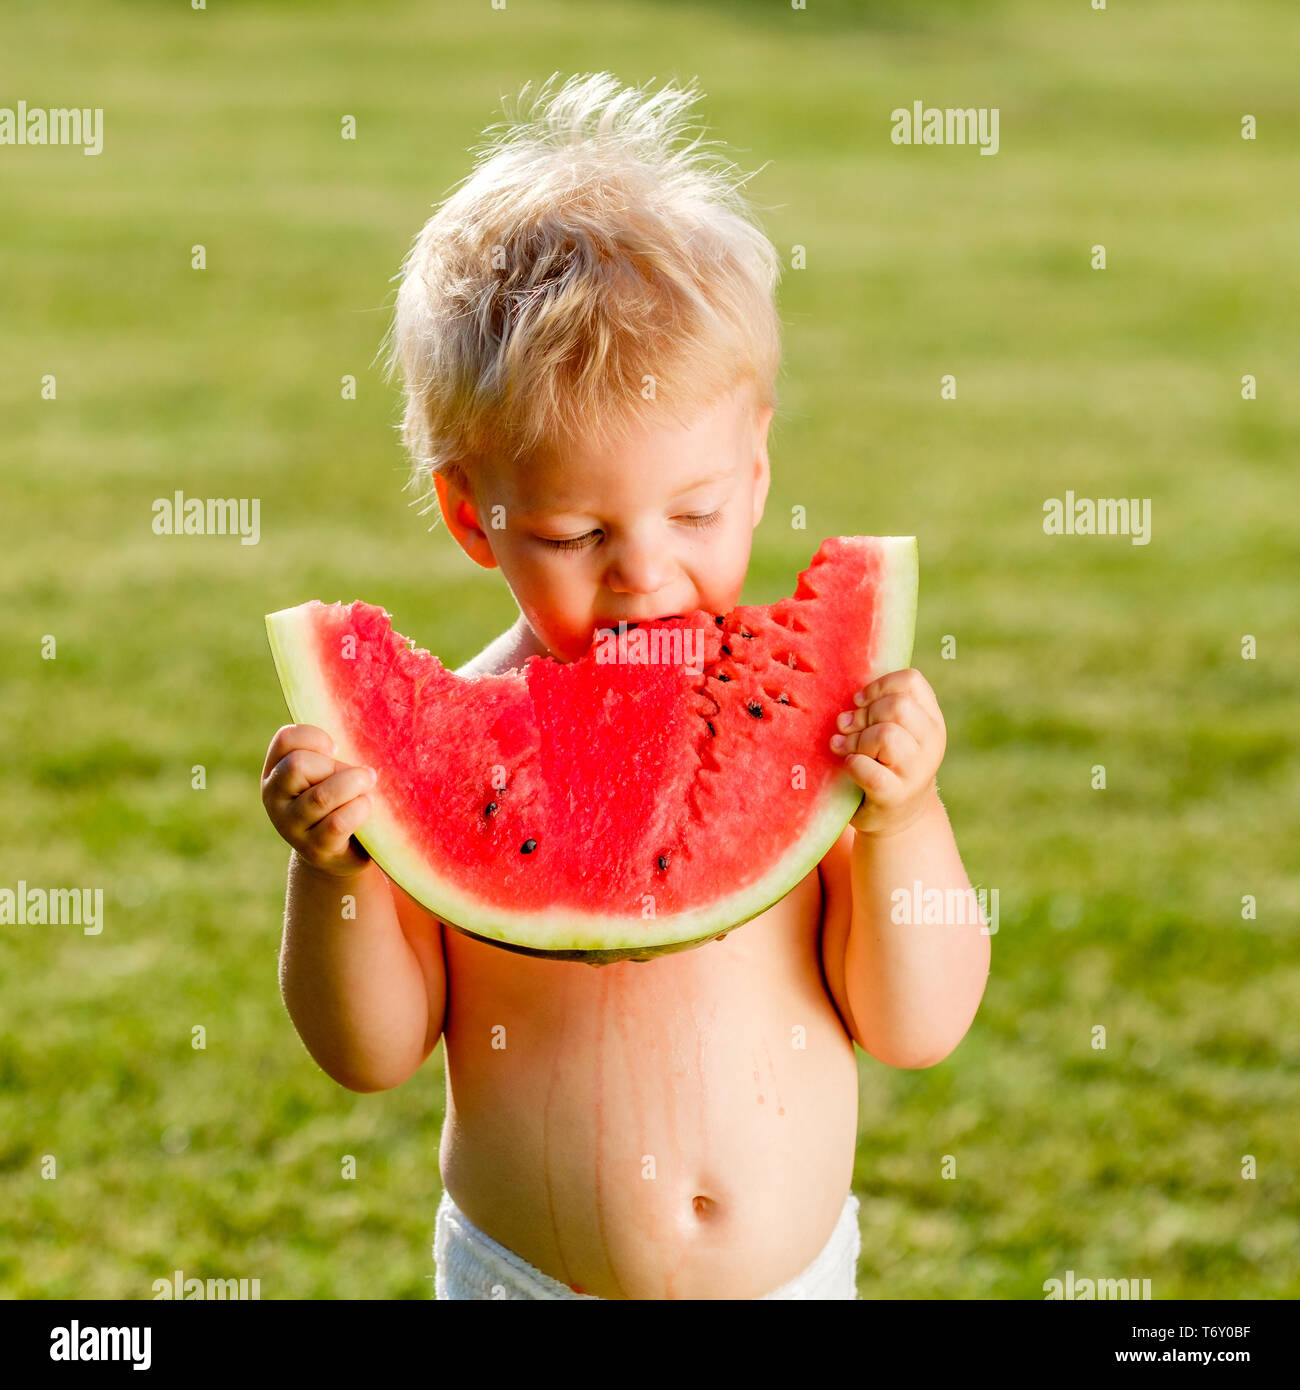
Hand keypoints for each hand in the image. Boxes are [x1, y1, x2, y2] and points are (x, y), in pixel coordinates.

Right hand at [261, 724, 376, 876]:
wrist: (339, 851)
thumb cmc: (337, 800)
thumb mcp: (326, 773)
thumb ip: (328, 753)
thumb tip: (356, 730)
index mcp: (275, 772)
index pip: (285, 739)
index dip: (315, 737)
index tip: (335, 749)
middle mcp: (275, 799)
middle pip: (298, 765)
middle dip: (335, 766)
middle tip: (359, 774)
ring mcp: (291, 827)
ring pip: (320, 797)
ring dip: (353, 786)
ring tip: (368, 785)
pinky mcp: (315, 849)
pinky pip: (337, 823)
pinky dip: (359, 809)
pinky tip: (367, 805)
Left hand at [830, 669, 945, 836]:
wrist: (898, 817)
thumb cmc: (888, 764)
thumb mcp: (894, 731)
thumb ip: (879, 709)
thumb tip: (851, 703)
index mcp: (931, 720)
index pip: (912, 681)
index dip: (878, 686)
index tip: (860, 702)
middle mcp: (932, 743)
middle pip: (898, 705)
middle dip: (864, 714)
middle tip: (848, 727)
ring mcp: (917, 771)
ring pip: (887, 734)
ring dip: (857, 739)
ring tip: (845, 747)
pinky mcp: (895, 795)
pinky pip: (867, 768)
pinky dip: (851, 763)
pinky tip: (849, 765)